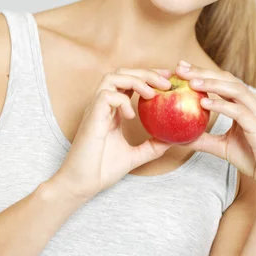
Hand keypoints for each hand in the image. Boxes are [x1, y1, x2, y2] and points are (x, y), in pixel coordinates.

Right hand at [54, 67, 173, 200]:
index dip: (148, 76)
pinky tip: (131, 116)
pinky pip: (106, 96)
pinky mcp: (91, 117)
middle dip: (146, 72)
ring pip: (113, 77)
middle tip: (167, 82)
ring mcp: (95, 109)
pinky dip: (122, 100)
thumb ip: (153, 145)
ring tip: (151, 94)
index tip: (168, 80)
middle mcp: (102, 105)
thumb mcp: (135, 155)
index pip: (129, 82)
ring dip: (135, 80)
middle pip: (122, 73)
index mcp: (112, 110)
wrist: (82, 183)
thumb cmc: (102, 169)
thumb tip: (173, 140)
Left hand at [175, 60, 255, 196]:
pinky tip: (204, 103)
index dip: (203, 73)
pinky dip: (221, 105)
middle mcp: (254, 105)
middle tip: (181, 67)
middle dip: (203, 72)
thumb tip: (178, 137)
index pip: (223, 82)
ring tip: (191, 82)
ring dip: (212, 84)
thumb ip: (203, 139)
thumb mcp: (222, 147)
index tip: (181, 68)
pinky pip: (239, 112)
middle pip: (228, 80)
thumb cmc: (254, 159)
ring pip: (236, 90)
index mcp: (247, 105)